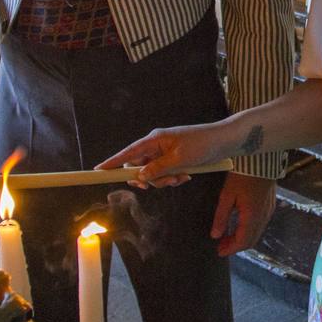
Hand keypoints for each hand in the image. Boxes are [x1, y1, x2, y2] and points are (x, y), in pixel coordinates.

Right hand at [97, 122, 239, 187]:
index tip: (97, 171)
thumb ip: (157, 169)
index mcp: (154, 140)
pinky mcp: (174, 160)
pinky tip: (186, 175)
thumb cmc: (202, 144)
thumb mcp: (179, 159)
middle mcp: (156, 146)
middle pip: (139, 168)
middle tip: (168, 181)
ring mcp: (165, 153)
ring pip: (152, 174)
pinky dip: (173, 178)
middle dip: (151, 179)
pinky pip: (164, 174)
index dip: (112, 162)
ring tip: (182, 177)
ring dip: (165, 180)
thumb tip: (138, 177)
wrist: (224, 141)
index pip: (128, 152)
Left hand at [210, 173, 275, 257]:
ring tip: (227, 236)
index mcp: (251, 216)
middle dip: (236, 246)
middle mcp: (263, 217)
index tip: (219, 252)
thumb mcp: (227, 195)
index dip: (231, 249)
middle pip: (251, 240)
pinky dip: (249, 230)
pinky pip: (260, 225)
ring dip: (242, 238)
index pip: (242, 241)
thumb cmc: (242, 175)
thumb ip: (221, 216)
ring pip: (256, 233)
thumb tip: (215, 235)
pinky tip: (239, 225)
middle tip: (221, 246)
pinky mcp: (270, 205)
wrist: (262, 159)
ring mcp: (268, 211)